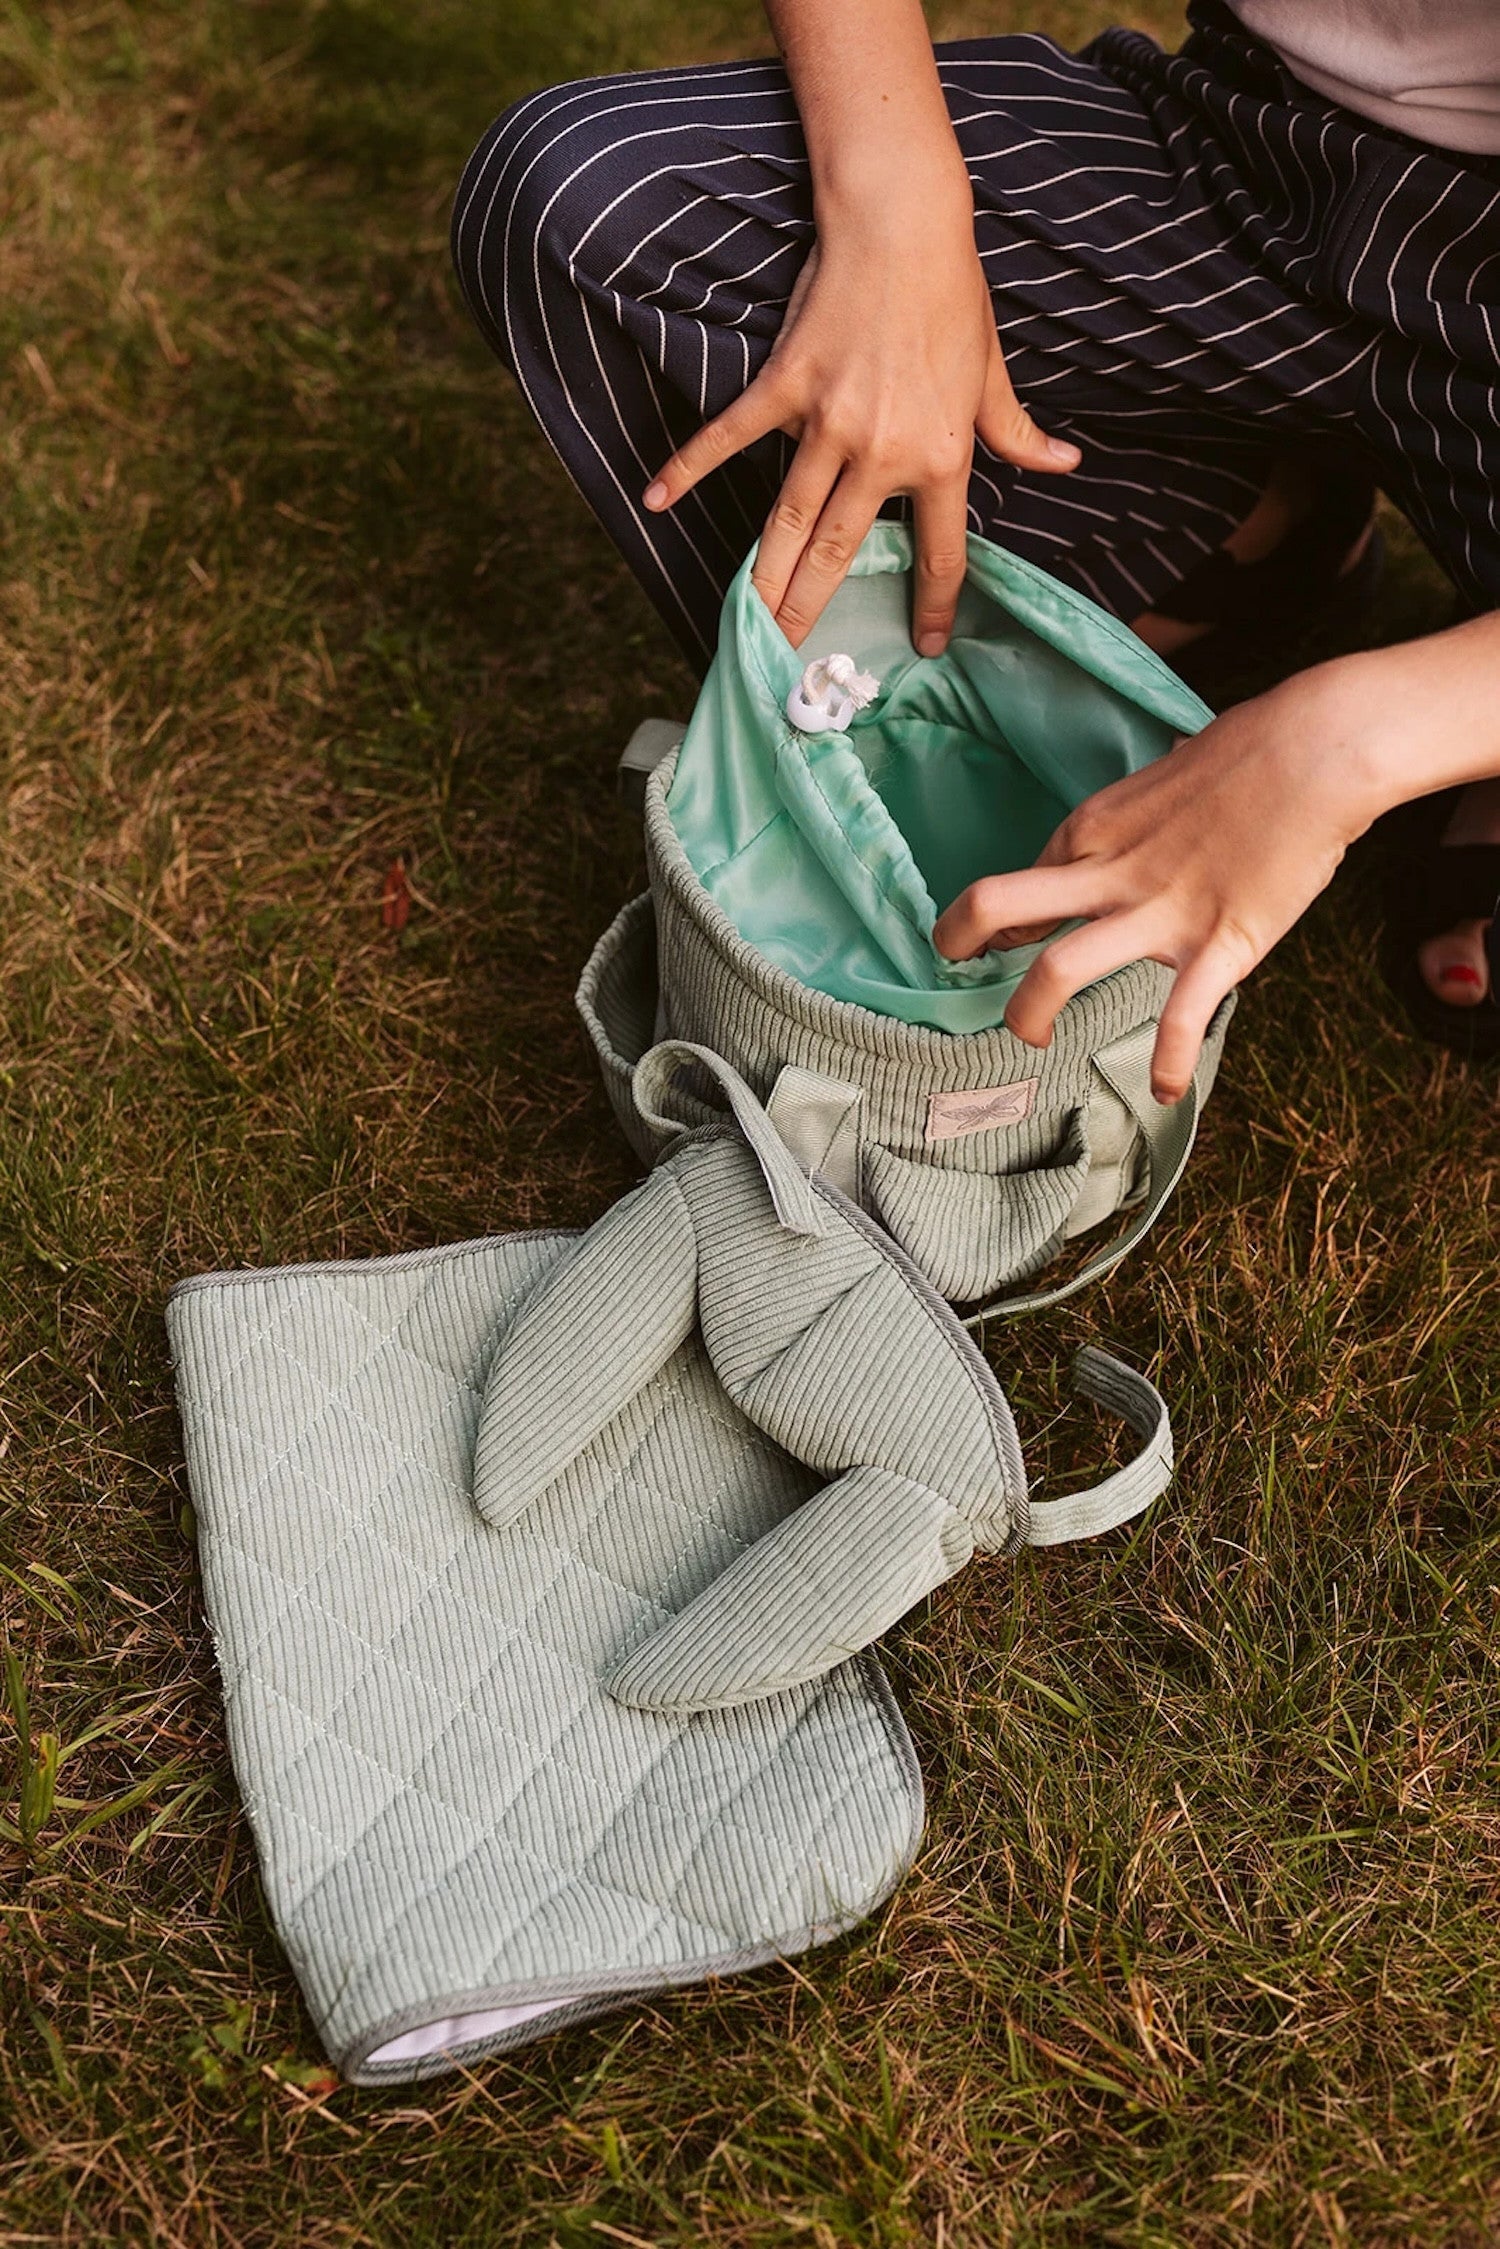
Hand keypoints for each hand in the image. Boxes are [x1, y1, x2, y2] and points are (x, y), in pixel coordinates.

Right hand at [642, 191, 1078, 652]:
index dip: (931, 605)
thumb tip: (1062, 464)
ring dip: (764, 576)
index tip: (921, 646)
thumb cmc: (951, 294)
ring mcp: (829, 422)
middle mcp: (883, 451)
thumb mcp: (992, 370)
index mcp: (942, 456)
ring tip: (745, 622)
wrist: (901, 223)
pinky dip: (689, 468)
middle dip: (813, 612)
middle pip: (841, 552)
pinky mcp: (786, 387)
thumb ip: (1016, 431)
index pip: (940, 552)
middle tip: (790, 661)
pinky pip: (731, 439)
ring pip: (790, 518)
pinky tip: (656, 501)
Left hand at [933, 661, 1394, 1103]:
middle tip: (958, 969)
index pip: (1022, 878)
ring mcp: (1158, 913)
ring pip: (1059, 971)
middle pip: (998, 905)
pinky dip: (1170, 1062)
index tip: (995, 938)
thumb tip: (1143, 820)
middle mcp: (1109, 871)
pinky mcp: (1217, 944)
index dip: (998, 915)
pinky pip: (1180, 1017)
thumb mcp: (1165, 778)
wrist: (1318, 751)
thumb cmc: (1249, 753)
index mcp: (1093, 828)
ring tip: (1032, 1040)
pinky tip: (1166, 1089)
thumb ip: (1139, 815)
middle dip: (961, 942)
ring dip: (1029, 1015)